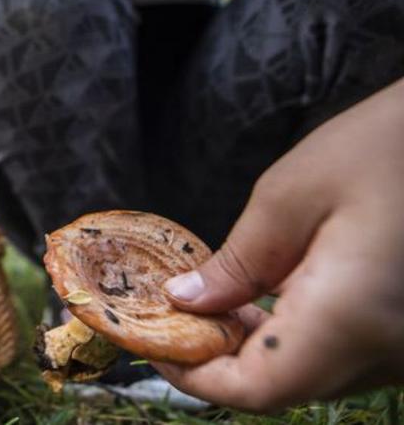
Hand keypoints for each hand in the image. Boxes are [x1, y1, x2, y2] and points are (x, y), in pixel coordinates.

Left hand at [152, 78, 403, 411]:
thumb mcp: (289, 196)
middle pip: (284, 389)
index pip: (258, 389)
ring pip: (313, 378)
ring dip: (258, 353)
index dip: (197, 378)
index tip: (156, 346)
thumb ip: (236, 262)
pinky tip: (268, 303)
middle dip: (221, 363)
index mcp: (351, 319)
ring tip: (213, 307)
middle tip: (175, 318)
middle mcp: (389, 351)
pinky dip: (297, 343)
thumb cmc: (384, 147)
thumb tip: (186, 304)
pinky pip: (343, 358)